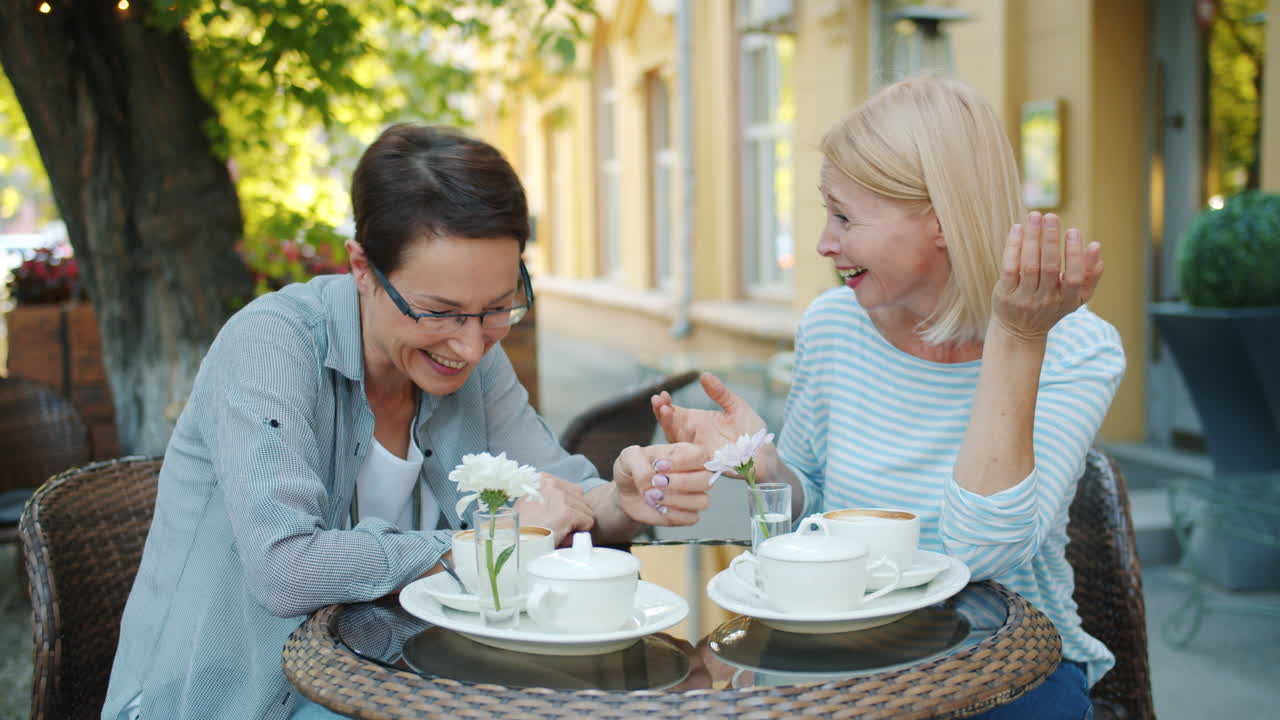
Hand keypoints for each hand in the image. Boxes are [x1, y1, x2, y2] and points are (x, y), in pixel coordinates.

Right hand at [515, 474, 593, 544]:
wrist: (509, 541)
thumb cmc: (518, 528)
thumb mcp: (530, 503)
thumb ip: (549, 500)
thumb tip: (569, 507)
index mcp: (543, 479)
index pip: (573, 490)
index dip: (569, 507)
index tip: (555, 518)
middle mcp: (553, 484)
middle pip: (582, 500)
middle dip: (575, 515)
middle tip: (558, 528)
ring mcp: (561, 498)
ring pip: (586, 512)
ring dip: (576, 525)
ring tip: (558, 532)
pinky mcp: (567, 513)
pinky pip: (587, 522)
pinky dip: (578, 532)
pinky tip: (562, 536)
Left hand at [612, 442, 712, 525]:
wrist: (626, 491)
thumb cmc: (634, 469)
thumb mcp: (629, 456)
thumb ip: (638, 461)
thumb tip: (651, 478)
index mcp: (686, 453)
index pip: (700, 455)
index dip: (682, 462)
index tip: (659, 466)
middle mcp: (695, 474)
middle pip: (707, 479)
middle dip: (681, 482)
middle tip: (656, 482)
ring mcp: (694, 495)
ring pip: (702, 501)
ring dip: (675, 499)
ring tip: (653, 495)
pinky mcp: (687, 514)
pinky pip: (691, 518)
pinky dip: (673, 514)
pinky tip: (658, 507)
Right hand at [651, 373, 766, 455]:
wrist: (765, 454)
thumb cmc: (751, 431)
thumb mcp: (736, 406)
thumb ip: (720, 393)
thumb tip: (704, 375)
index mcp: (699, 421)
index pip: (675, 412)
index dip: (665, 404)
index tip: (663, 394)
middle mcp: (694, 436)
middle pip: (670, 424)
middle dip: (661, 412)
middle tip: (659, 401)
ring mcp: (697, 449)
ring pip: (674, 440)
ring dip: (667, 425)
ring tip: (664, 411)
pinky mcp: (704, 462)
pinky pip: (686, 458)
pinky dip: (677, 448)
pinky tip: (673, 434)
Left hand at [991, 212, 1102, 341]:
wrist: (1019, 331)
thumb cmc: (1052, 306)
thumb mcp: (1076, 298)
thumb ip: (1091, 275)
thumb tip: (1096, 245)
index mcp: (1067, 301)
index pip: (1074, 278)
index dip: (1075, 255)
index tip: (1074, 231)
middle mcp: (1045, 300)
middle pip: (1049, 268)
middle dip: (1050, 240)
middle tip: (1052, 216)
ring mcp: (1024, 298)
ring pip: (1029, 265)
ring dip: (1032, 238)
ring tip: (1035, 216)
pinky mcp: (1005, 294)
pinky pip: (1009, 267)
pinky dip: (1013, 247)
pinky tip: (1018, 229)